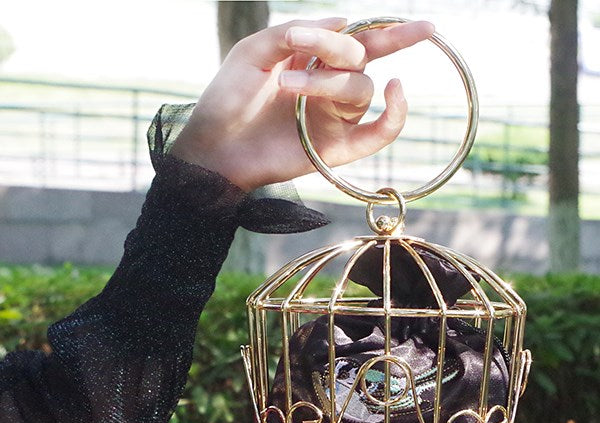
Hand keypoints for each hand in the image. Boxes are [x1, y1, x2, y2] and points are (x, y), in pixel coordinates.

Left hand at [171, 18, 433, 190]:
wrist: (213, 146)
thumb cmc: (228, 98)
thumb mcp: (254, 51)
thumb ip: (294, 33)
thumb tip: (343, 21)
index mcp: (313, 59)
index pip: (360, 39)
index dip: (392, 29)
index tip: (423, 25)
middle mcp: (330, 86)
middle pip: (362, 57)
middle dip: (336, 47)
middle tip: (299, 46)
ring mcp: (335, 118)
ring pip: (359, 88)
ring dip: (327, 80)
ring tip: (285, 84)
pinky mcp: (337, 148)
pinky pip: (379, 134)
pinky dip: (395, 116)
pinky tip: (394, 92)